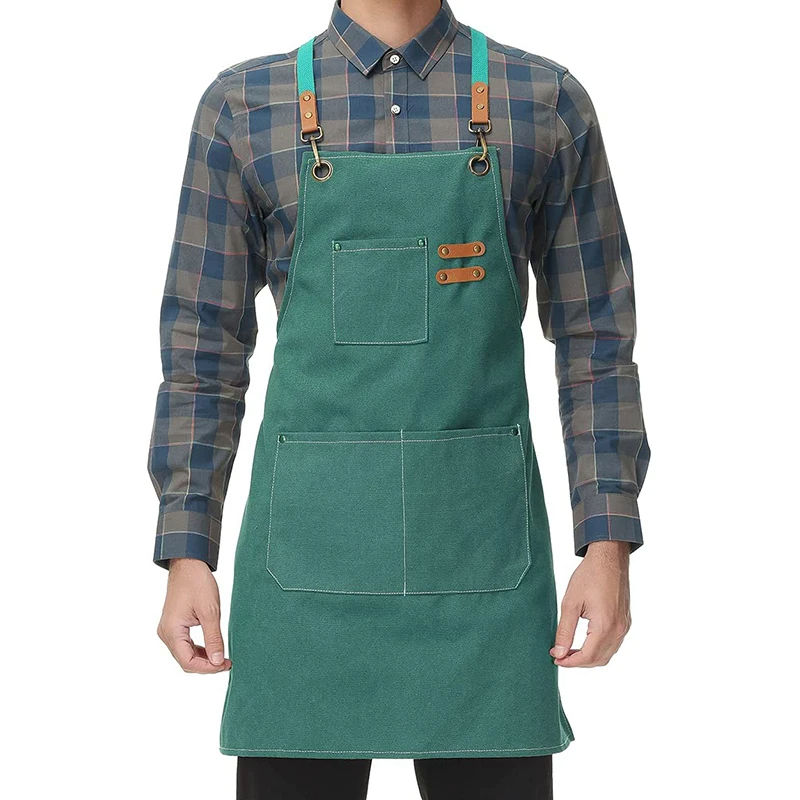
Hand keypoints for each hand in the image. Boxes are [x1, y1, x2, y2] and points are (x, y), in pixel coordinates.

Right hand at [157, 558, 231, 673]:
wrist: (188, 564)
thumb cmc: (197, 583)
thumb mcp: (210, 612)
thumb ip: (213, 638)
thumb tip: (216, 661)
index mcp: (172, 631)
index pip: (187, 662)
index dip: (207, 668)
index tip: (224, 664)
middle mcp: (166, 633)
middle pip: (185, 661)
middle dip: (206, 665)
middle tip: (226, 662)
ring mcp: (169, 630)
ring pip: (185, 654)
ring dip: (203, 658)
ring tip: (222, 657)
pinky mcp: (174, 625)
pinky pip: (185, 645)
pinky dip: (199, 649)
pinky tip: (213, 647)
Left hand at [550, 541, 631, 667]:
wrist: (609, 558)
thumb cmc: (589, 576)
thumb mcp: (570, 603)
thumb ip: (564, 630)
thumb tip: (559, 652)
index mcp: (605, 626)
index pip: (588, 656)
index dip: (570, 662)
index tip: (555, 659)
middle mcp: (619, 630)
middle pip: (598, 660)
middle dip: (578, 662)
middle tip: (560, 655)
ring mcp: (624, 626)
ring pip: (607, 654)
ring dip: (589, 657)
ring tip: (569, 650)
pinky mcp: (626, 621)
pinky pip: (613, 644)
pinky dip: (599, 648)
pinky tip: (584, 641)